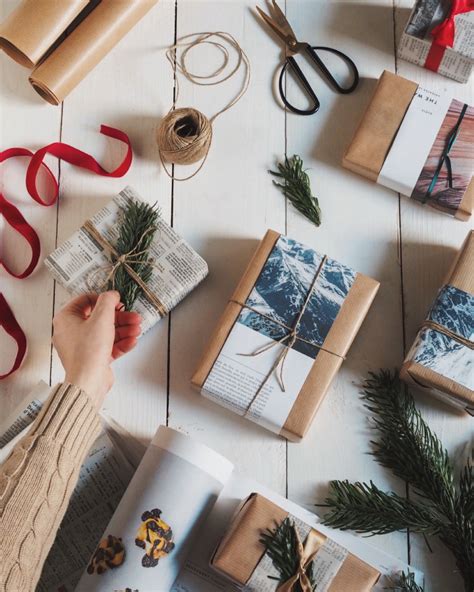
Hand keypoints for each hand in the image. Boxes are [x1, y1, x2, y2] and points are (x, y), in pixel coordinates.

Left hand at [52, 292, 141, 406]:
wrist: (88, 381)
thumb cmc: (88, 352)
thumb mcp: (102, 318)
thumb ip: (108, 301)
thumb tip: (111, 294)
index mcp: (66, 319)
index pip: (85, 301)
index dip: (103, 300)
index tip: (116, 301)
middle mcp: (71, 332)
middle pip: (99, 318)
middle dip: (120, 317)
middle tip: (133, 316)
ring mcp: (81, 346)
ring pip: (106, 332)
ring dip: (124, 330)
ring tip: (137, 329)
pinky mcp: (92, 357)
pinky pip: (107, 346)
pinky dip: (120, 343)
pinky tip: (132, 341)